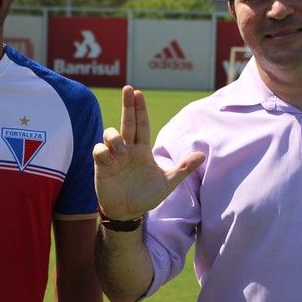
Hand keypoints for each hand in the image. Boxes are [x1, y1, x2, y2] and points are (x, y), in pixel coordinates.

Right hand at [93, 85, 204, 220]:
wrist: (128, 213)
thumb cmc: (147, 196)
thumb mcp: (167, 183)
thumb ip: (183, 168)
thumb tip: (203, 155)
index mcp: (142, 149)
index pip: (141, 124)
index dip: (140, 109)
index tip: (138, 93)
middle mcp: (127, 149)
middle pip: (127, 121)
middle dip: (127, 105)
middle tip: (128, 88)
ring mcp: (113, 156)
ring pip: (110, 133)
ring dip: (115, 136)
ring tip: (121, 149)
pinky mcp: (101, 166)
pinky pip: (98, 150)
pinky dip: (102, 151)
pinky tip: (108, 158)